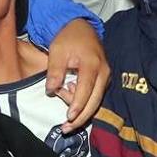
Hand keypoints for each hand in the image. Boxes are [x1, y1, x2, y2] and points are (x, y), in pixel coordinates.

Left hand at [45, 18, 108, 132]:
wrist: (82, 28)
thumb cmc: (68, 38)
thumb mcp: (57, 51)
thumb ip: (55, 71)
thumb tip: (51, 90)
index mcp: (93, 64)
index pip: (86, 90)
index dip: (77, 105)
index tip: (68, 118)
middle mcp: (104, 72)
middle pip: (95, 101)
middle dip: (81, 117)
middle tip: (65, 128)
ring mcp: (105, 77)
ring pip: (96, 101)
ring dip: (80, 109)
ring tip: (61, 100)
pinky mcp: (103, 80)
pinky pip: (95, 96)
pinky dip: (83, 102)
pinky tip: (69, 95)